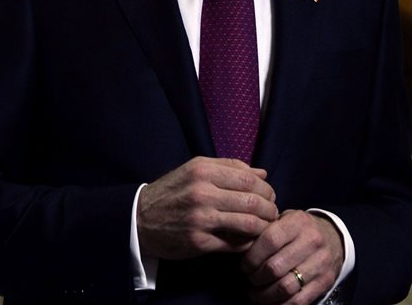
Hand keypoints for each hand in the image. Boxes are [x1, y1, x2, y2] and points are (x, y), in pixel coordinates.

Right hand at [137, 156, 278, 259]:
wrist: (140, 218)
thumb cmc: (172, 191)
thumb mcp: (195, 169)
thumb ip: (229, 167)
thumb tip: (262, 174)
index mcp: (203, 171)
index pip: (249, 180)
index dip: (266, 189)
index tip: (270, 196)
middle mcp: (203, 193)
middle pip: (253, 201)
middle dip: (270, 209)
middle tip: (272, 213)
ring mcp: (201, 219)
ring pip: (248, 224)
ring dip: (263, 226)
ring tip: (264, 226)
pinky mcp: (199, 242)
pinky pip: (235, 244)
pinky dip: (247, 242)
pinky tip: (248, 239)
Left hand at [241, 210, 344, 304]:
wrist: (334, 237)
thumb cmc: (299, 229)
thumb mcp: (285, 219)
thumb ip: (265, 229)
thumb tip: (237, 246)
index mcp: (299, 222)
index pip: (269, 240)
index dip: (251, 257)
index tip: (243, 265)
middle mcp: (312, 241)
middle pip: (275, 267)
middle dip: (255, 278)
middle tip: (247, 280)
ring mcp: (321, 263)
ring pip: (285, 287)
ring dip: (264, 295)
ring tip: (254, 294)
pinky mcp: (325, 281)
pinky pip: (299, 301)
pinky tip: (270, 301)